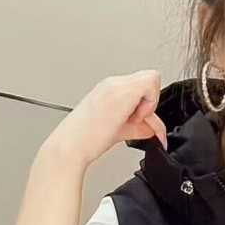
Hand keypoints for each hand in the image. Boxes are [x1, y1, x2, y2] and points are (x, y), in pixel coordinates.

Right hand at [41, 69, 168, 169]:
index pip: (142, 88)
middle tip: (136, 120)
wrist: (72, 146)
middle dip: (151, 104)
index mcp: (110, 89)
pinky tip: (135, 118)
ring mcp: (116, 85)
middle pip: (149, 80)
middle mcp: (113, 84)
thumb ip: (138, 127)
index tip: (136, 121)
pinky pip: (151, 83)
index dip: (147, 104)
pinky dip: (150, 103)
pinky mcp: (121, 91)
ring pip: (152, 78)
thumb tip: (152, 129)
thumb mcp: (118, 130)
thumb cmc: (86, 140)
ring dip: (149, 104)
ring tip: (133, 121)